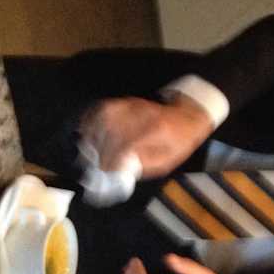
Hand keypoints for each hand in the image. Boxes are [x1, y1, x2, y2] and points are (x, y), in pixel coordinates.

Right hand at [79, 95, 213, 178]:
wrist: (187, 116)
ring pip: (104, 118)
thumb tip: (118, 171)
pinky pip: (102, 108)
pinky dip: (91, 119)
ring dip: (92, 135)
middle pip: (111, 131)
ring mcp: (132, 105)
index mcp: (156, 131)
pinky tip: (86, 132)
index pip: (126, 145)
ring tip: (88, 151)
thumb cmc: (178, 142)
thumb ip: (142, 166)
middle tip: (93, 165)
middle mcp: (141, 115)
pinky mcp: (125, 102)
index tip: (104, 172)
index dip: (111, 160)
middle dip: (99, 151)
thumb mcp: (166, 161)